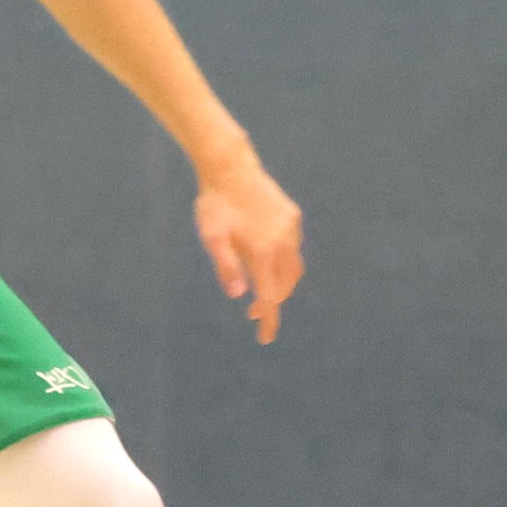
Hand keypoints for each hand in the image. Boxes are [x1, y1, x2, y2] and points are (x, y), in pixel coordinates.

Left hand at [193, 157, 304, 344]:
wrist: (229, 167)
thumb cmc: (215, 205)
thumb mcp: (212, 238)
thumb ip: (226, 267)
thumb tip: (239, 295)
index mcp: (262, 251)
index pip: (270, 297)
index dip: (269, 320)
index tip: (264, 338)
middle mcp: (282, 241)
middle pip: (285, 285)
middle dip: (273, 302)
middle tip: (252, 312)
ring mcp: (290, 228)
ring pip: (294, 267)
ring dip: (281, 283)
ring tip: (262, 288)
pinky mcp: (292, 216)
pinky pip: (293, 247)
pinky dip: (284, 262)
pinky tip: (267, 258)